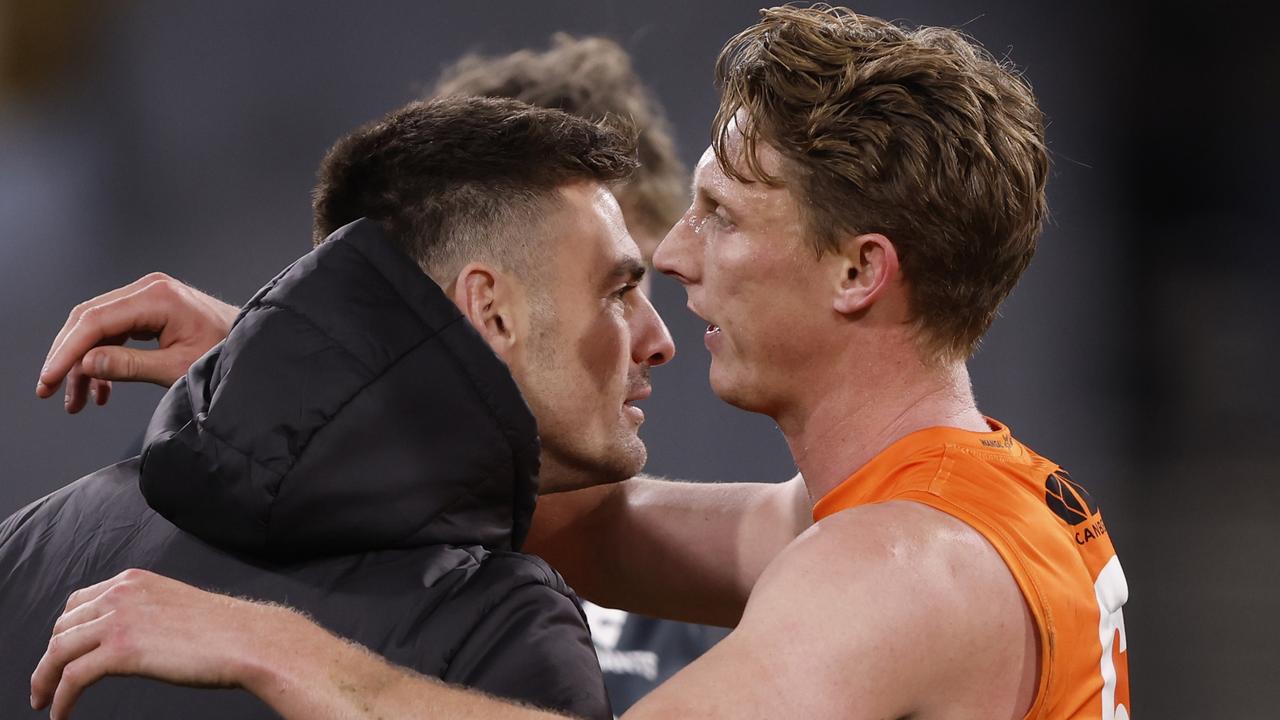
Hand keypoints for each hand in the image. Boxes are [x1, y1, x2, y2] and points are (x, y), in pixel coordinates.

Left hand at [30, 569, 285, 719]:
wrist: (247, 639)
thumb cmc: (223, 629)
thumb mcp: (174, 605)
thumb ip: (145, 612)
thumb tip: (130, 638)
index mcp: (134, 581)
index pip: (78, 602)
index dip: (64, 630)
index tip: (61, 652)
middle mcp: (120, 594)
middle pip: (63, 626)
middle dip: (50, 657)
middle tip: (47, 682)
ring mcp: (119, 620)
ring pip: (58, 651)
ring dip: (45, 679)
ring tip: (44, 700)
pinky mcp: (121, 650)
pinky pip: (73, 677)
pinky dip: (60, 698)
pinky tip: (61, 712)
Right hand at [35, 273, 238, 412]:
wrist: (256, 345)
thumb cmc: (227, 354)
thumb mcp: (176, 368)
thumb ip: (129, 366)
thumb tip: (85, 364)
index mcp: (157, 297)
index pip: (95, 321)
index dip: (66, 352)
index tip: (49, 380)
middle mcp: (149, 288)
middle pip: (89, 320)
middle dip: (68, 358)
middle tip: (50, 391)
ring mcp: (150, 296)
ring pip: (98, 328)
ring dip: (85, 365)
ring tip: (78, 402)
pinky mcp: (151, 309)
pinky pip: (115, 332)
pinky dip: (105, 360)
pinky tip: (101, 392)